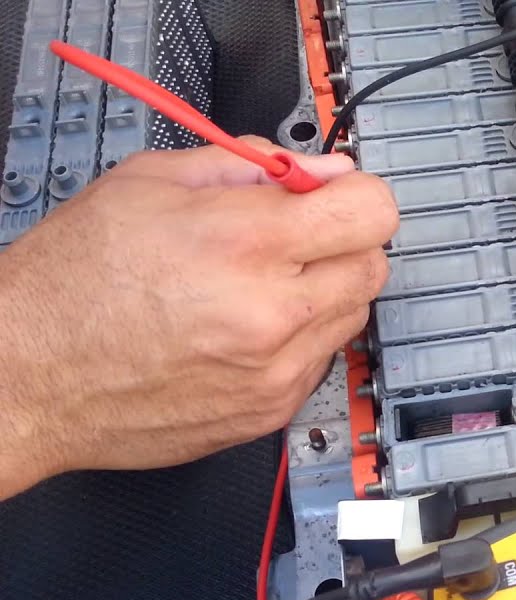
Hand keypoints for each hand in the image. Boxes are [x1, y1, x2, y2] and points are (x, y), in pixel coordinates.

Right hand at [0, 138, 397, 497]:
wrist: (27, 378)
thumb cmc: (71, 284)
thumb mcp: (149, 183)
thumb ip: (251, 166)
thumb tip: (317, 170)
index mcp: (246, 242)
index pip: (373, 210)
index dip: (357, 194)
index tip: (336, 195)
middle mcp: (273, 311)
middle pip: (374, 264)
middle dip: (343, 242)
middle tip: (296, 238)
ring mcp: (277, 369)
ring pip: (355, 313)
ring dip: (325, 291)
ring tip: (259, 285)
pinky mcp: (271, 410)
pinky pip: (324, 360)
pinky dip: (300, 339)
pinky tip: (246, 329)